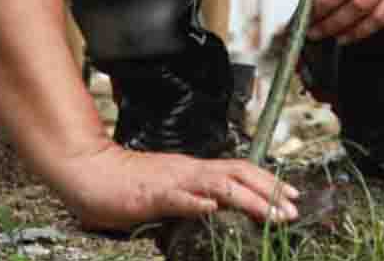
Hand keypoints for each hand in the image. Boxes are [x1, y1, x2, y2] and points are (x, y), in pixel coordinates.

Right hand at [50, 141, 299, 230]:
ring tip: (272, 213)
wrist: (89, 172)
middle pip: (239, 173)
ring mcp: (173, 180)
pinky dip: (198, 203)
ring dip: (250, 199)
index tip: (292, 196)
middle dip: (271, 191)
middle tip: (294, 208)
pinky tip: (212, 209)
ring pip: (219, 184)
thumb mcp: (166, 192)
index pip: (239, 170)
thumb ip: (190, 199)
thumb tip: (214, 211)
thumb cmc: (124, 185)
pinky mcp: (152, 194)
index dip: (268, 181)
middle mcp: (189, 170)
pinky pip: (179, 197)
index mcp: (193, 171)